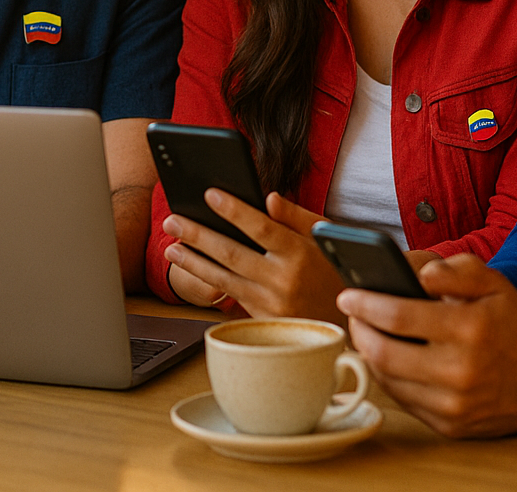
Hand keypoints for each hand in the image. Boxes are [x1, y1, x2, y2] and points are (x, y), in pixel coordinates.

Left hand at [162, 190, 346, 321]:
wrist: (345, 322)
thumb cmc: (333, 270)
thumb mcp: (325, 237)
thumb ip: (296, 216)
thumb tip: (269, 197)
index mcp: (300, 253)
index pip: (261, 227)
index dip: (233, 210)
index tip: (209, 194)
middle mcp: (283, 279)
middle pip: (232, 253)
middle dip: (198, 235)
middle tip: (172, 221)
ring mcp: (270, 303)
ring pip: (223, 278)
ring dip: (193, 262)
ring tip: (171, 248)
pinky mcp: (262, 319)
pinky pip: (230, 294)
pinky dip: (208, 279)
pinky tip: (192, 267)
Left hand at [336, 254, 516, 437]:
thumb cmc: (513, 323)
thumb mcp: (494, 282)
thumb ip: (455, 269)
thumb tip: (418, 273)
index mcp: (468, 329)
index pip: (398, 315)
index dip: (364, 303)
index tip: (347, 294)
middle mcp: (459, 371)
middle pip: (383, 352)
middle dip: (358, 329)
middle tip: (351, 314)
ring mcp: (453, 405)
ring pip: (387, 379)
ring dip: (369, 354)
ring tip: (366, 333)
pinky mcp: (450, 427)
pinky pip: (403, 400)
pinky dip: (389, 378)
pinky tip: (388, 358)